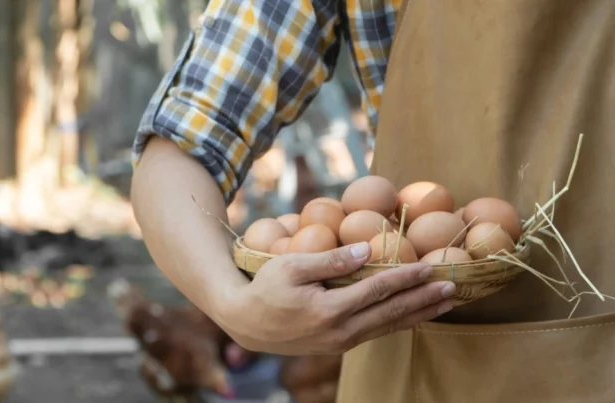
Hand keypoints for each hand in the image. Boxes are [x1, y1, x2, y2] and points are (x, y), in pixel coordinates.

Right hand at [215, 242, 454, 354]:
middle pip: (392, 313)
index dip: (406, 277)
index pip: (378, 290)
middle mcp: (340, 331)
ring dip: (418, 314)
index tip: (430, 265)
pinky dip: (399, 322)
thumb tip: (368, 249)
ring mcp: (340, 342)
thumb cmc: (264, 287)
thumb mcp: (291, 266)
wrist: (245, 323)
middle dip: (424, 300)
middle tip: (453, 287)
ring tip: (444, 304)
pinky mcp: (338, 345)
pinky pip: (376, 333)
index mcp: (329, 310)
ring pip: (388, 327)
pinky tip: (413, 314)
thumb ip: (331, 259)